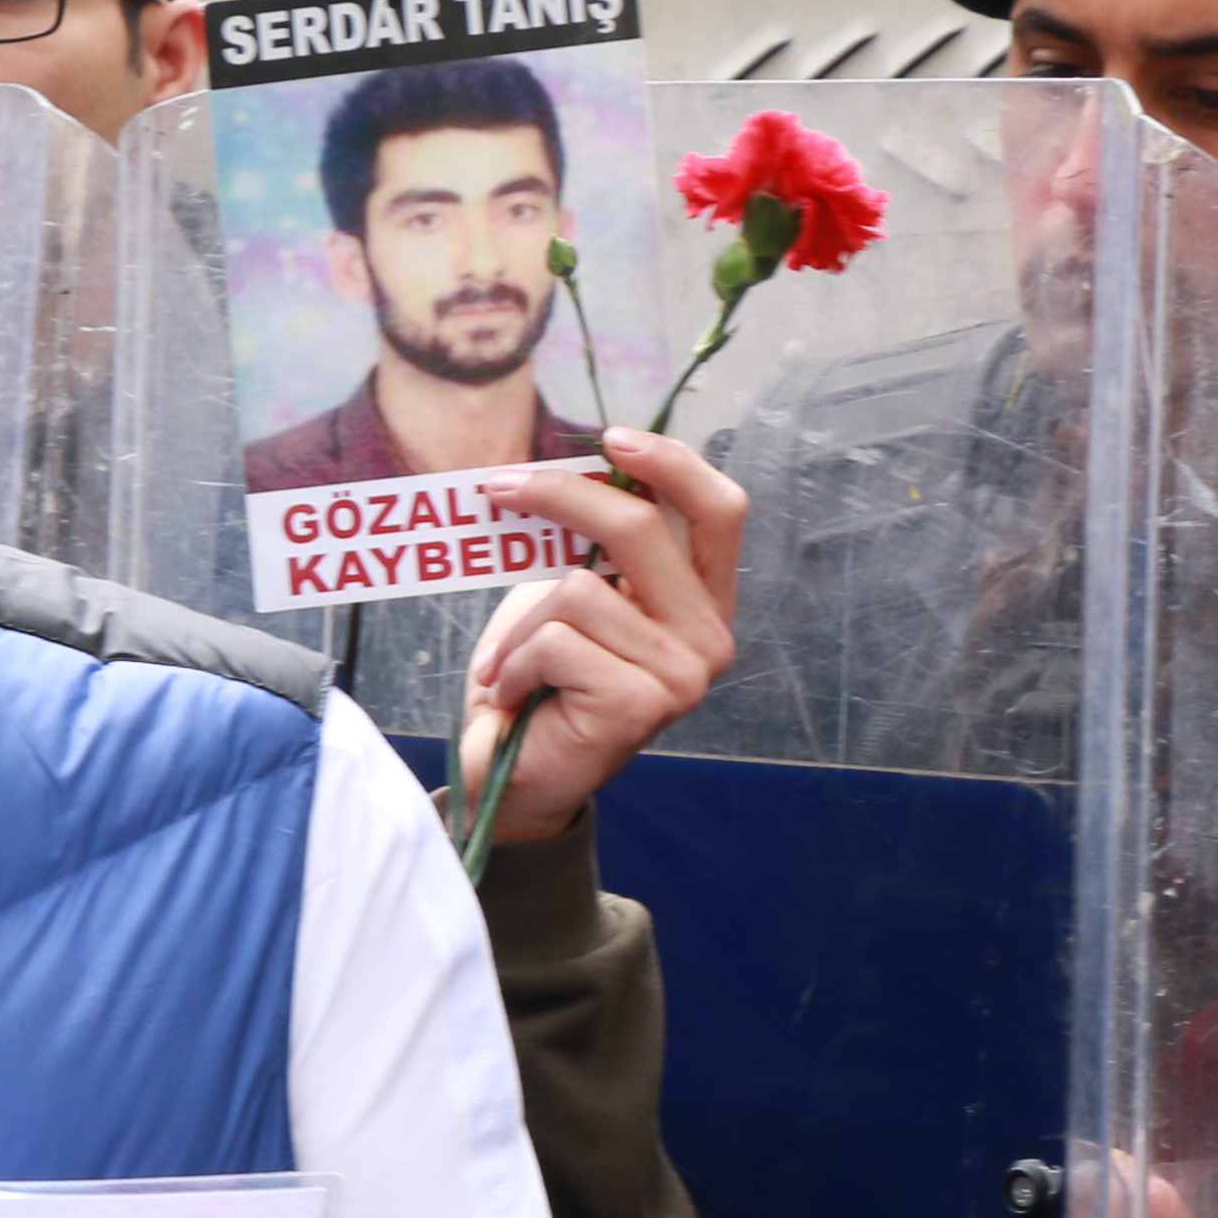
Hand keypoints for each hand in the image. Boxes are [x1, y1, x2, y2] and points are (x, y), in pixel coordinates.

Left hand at [460, 426, 746, 842]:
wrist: (512, 780)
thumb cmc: (539, 683)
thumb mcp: (566, 597)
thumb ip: (587, 544)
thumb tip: (561, 469)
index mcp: (702, 602)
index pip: (719, 510)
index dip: (672, 464)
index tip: (611, 438)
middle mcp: (708, 637)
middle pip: (641, 528)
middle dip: (560, 495)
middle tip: (498, 487)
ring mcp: (681, 676)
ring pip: (579, 590)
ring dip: (519, 625)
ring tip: (509, 664)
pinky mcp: (640, 705)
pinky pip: (555, 640)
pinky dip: (514, 662)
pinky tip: (515, 695)